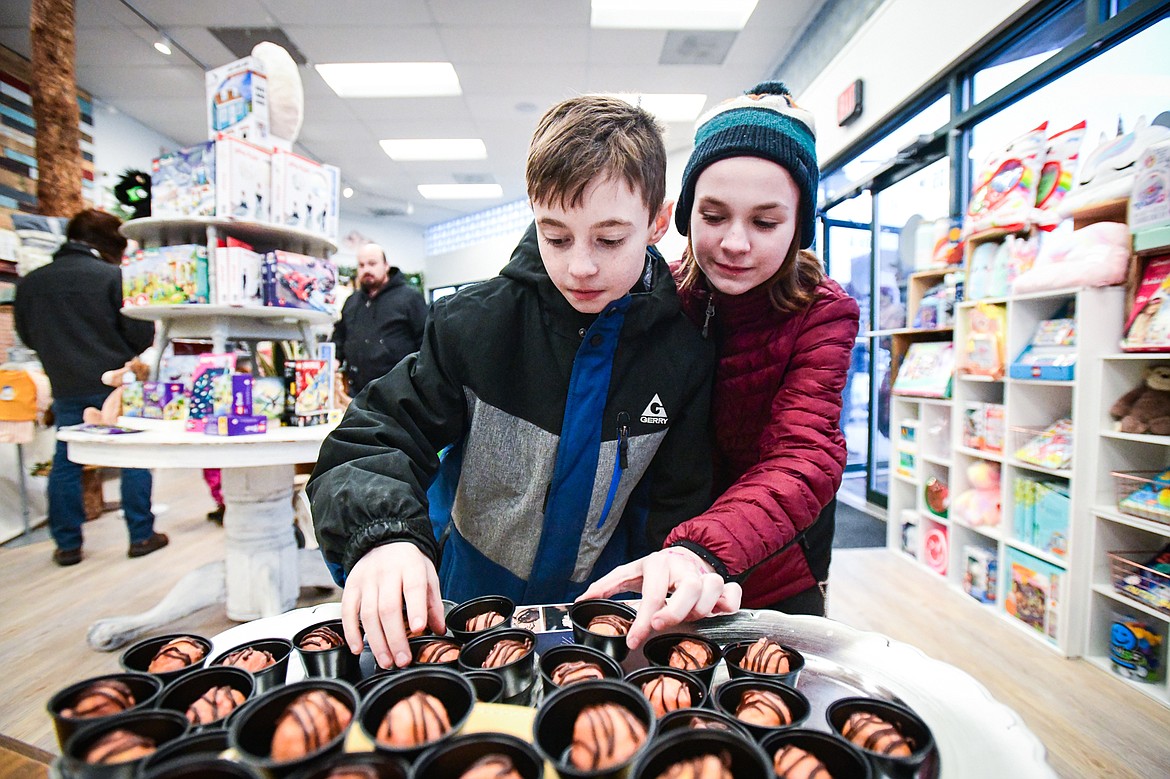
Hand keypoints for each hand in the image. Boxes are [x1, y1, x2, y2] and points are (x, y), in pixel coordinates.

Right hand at [340, 542, 445, 668]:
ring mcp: (366, 580)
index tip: (419, 629)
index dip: (416, 609)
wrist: (383, 540)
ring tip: (386, 661)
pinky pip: (347, 611)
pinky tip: (358, 648)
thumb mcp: (427, 575)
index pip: (413, 588)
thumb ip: (433, 603)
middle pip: (388, 608)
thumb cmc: (408, 562)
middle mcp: (386, 572)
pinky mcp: (350, 586)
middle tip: (402, 660)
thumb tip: (439, 630)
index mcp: (410, 567)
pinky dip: (351, 632)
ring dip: (376, 641)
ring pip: (368, 614)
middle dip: (395, 638)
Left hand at [579, 548, 740, 649]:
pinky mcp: (723, 584)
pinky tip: (718, 613)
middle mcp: (684, 567)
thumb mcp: (630, 573)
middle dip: (676, 612)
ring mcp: (706, 575)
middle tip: (660, 625)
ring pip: (712, 590)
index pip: (653, 593)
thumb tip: (581, 600)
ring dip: (700, 611)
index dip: (643, 619)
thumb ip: (607, 586)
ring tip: (686, 618)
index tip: (634, 640)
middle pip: (690, 589)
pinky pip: (733, 594)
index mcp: (658, 564)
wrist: (683, 556)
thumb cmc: (655, 571)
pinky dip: (728, 605)